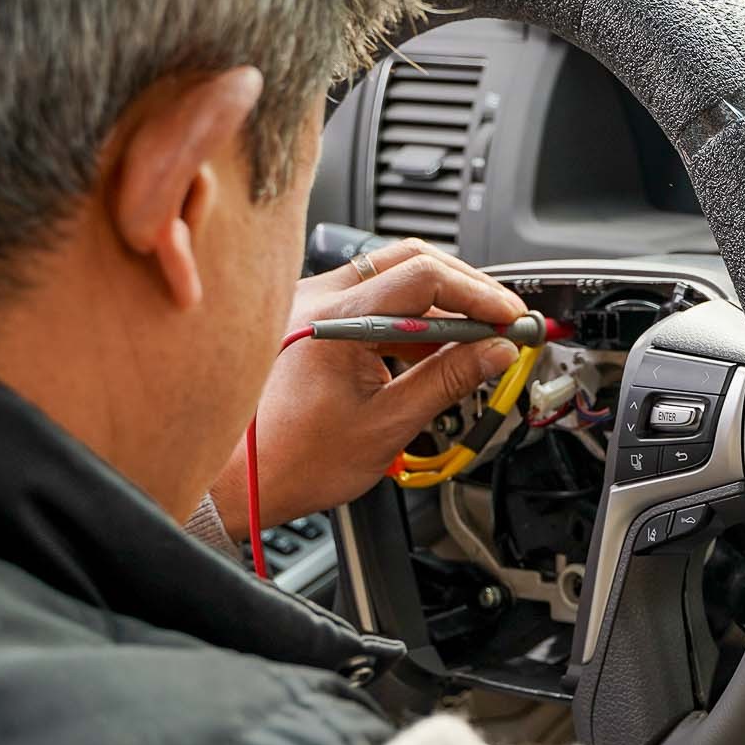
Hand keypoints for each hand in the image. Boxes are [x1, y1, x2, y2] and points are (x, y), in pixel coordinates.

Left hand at [218, 240, 527, 528]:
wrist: (235, 483)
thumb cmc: (291, 462)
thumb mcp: (386, 425)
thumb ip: (447, 380)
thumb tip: (495, 352)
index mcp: (334, 320)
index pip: (425, 278)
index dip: (478, 295)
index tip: (510, 319)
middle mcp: (315, 298)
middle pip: (410, 260)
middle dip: (465, 288)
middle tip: (502, 320)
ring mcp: (308, 304)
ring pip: (390, 273)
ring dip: (438, 300)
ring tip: (473, 336)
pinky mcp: (308, 318)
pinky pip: (369, 296)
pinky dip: (409, 314)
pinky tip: (432, 346)